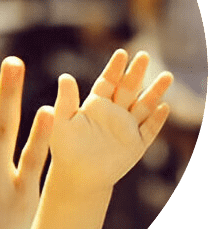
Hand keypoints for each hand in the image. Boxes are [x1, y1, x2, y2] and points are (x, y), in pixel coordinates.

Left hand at [50, 49, 172, 195]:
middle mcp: (114, 113)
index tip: (121, 53)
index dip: (114, 68)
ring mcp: (127, 127)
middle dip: (136, 73)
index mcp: (96, 104)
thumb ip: (65, 100)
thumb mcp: (62, 121)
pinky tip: (164, 107)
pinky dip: (157, 120)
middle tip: (143, 55)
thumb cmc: (65, 148)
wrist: (77, 176)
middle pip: (128, 88)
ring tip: (166, 76)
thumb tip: (64, 76)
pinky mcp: (136, 145)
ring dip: (155, 92)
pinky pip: (149, 130)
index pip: (108, 81)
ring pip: (144, 106)